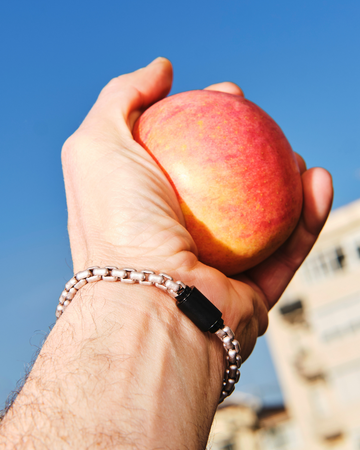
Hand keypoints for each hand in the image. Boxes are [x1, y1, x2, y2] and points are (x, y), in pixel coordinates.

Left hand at [62, 57, 332, 359]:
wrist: (150, 309)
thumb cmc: (120, 225)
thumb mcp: (97, 146)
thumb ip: (122, 99)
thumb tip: (163, 69)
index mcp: (142, 212)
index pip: (176, 159)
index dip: (200, 122)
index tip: (219, 97)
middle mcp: (176, 241)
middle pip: (220, 189)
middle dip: (245, 150)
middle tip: (259, 117)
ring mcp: (213, 271)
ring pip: (260, 222)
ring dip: (283, 184)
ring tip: (296, 153)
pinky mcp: (248, 296)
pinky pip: (287, 252)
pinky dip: (307, 218)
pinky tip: (317, 181)